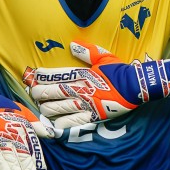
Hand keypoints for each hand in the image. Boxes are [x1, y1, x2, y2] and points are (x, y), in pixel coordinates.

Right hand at [0, 70, 54, 169]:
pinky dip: (1, 167)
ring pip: (11, 161)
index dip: (38, 163)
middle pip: (24, 158)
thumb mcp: (24, 113)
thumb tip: (52, 134)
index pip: (34, 150)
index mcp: (24, 129)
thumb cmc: (4, 108)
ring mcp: (0, 139)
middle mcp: (14, 135)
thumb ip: (37, 125)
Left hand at [22, 41, 169, 128]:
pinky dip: (59, 123)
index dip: (42, 76)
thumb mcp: (105, 57)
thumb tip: (72, 45)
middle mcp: (81, 89)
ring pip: (58, 107)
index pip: (57, 74)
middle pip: (53, 92)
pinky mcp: (92, 117)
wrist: (137, 86)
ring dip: (46, 107)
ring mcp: (86, 104)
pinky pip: (71, 122)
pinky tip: (52, 123)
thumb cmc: (121, 71)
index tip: (32, 75)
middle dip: (39, 92)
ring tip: (40, 106)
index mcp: (83, 74)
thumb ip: (87, 51)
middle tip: (32, 92)